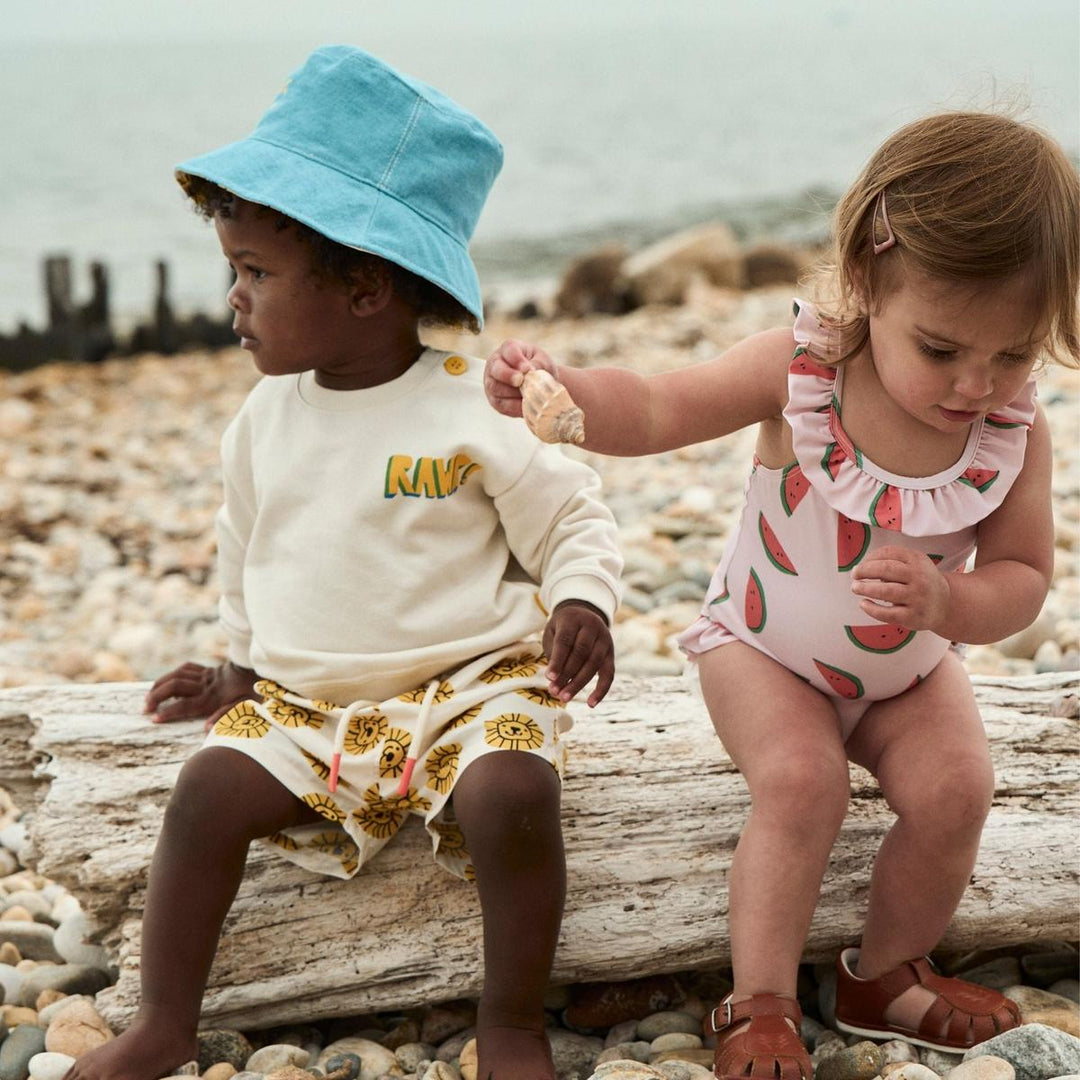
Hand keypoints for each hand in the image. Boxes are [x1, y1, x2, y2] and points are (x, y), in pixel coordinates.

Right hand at [144, 661, 259, 731]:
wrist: (261, 670)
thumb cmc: (255, 693)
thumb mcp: (247, 709)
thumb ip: (226, 717)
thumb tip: (206, 727)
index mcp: (213, 698)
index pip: (184, 705)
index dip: (168, 712)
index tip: (154, 719)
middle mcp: (205, 686)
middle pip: (174, 687)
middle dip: (157, 696)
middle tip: (145, 708)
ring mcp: (205, 676)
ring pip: (176, 675)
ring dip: (160, 684)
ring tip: (148, 696)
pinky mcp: (207, 670)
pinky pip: (186, 668)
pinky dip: (174, 673)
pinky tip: (167, 680)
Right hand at [484, 339, 556, 418]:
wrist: (538, 383)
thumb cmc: (539, 367)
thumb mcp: (543, 361)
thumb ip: (539, 364)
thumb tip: (531, 371)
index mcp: (508, 349)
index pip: (509, 350)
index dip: (517, 360)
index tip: (527, 369)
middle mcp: (495, 364)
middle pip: (496, 370)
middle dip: (508, 376)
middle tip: (520, 381)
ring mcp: (492, 382)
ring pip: (495, 388)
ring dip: (512, 393)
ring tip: (528, 395)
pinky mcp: (495, 400)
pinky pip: (501, 405)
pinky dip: (514, 406)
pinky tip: (525, 405)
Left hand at [542, 600, 614, 706]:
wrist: (584, 613)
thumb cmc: (562, 628)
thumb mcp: (553, 632)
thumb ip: (554, 653)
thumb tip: (554, 681)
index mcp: (573, 619)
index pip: (566, 641)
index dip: (558, 660)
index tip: (549, 677)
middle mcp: (592, 627)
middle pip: (581, 653)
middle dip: (566, 674)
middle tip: (554, 691)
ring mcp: (604, 640)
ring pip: (594, 664)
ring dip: (579, 683)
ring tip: (564, 697)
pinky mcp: (611, 653)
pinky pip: (609, 674)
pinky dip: (601, 690)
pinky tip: (591, 703)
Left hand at [851, 546, 950, 632]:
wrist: (946, 604)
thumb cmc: (921, 581)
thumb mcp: (914, 563)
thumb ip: (892, 560)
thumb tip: (862, 566)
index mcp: (917, 560)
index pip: (889, 553)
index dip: (870, 558)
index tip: (860, 565)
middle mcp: (919, 577)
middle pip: (886, 569)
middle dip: (865, 571)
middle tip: (854, 574)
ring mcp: (917, 597)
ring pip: (886, 591)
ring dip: (866, 588)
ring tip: (855, 588)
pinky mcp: (913, 616)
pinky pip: (888, 613)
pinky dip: (872, 609)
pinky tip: (863, 604)